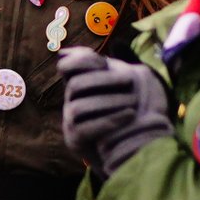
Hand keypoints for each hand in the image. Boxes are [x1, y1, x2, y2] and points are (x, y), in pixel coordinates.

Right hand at [58, 47, 172, 177]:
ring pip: (78, 107)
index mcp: (80, 85)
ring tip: (133, 101)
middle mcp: (71, 101)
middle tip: (130, 79)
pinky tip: (130, 115)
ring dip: (108, 101)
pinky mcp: (75, 140)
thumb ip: (114, 70)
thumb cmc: (130, 113)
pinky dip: (110, 120)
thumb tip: (107, 50)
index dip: (81, 61)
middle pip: (75, 85)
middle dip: (103, 80)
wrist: (132, 149)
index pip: (66, 66)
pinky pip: (85, 128)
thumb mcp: (124, 87)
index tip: (105, 62)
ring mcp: (70, 122)